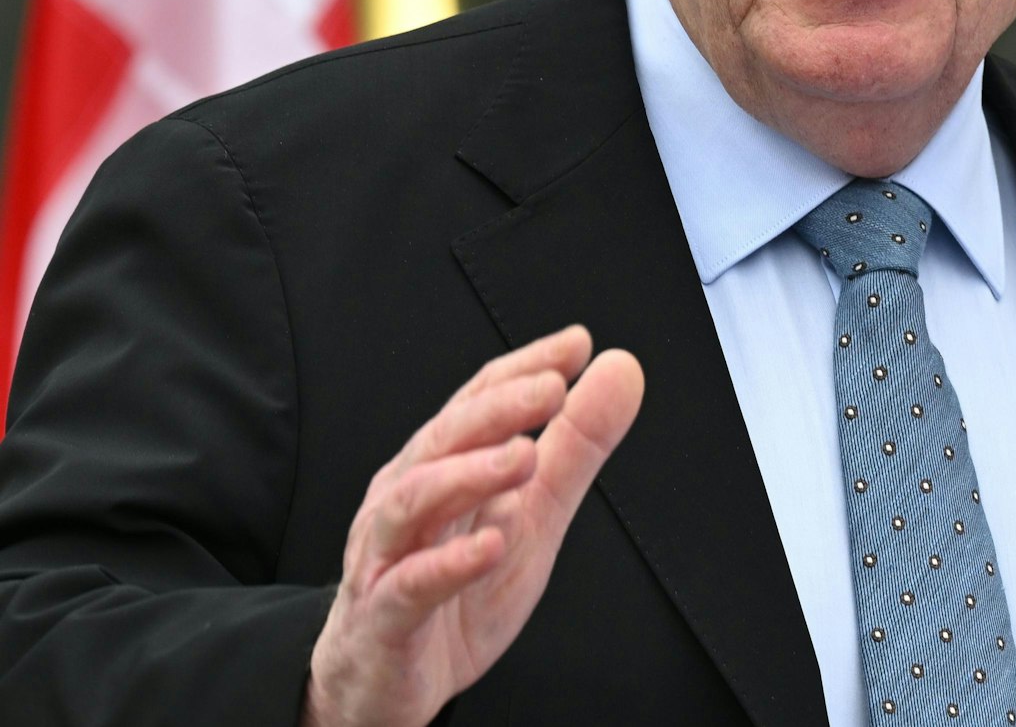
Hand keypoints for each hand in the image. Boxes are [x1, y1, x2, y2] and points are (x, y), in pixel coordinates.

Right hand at [301, 326, 644, 726]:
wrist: (388, 681)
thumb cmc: (454, 589)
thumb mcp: (533, 513)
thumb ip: (577, 446)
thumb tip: (619, 371)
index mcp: (442, 466)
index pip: (479, 402)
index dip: (524, 369)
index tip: (575, 345)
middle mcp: (406, 498)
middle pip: (444, 439)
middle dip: (498, 408)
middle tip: (552, 388)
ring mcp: (388, 557)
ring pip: (414, 500)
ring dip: (469, 473)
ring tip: (524, 456)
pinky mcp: (385, 619)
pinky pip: (409, 585)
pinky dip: (448, 564)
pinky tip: (489, 545)